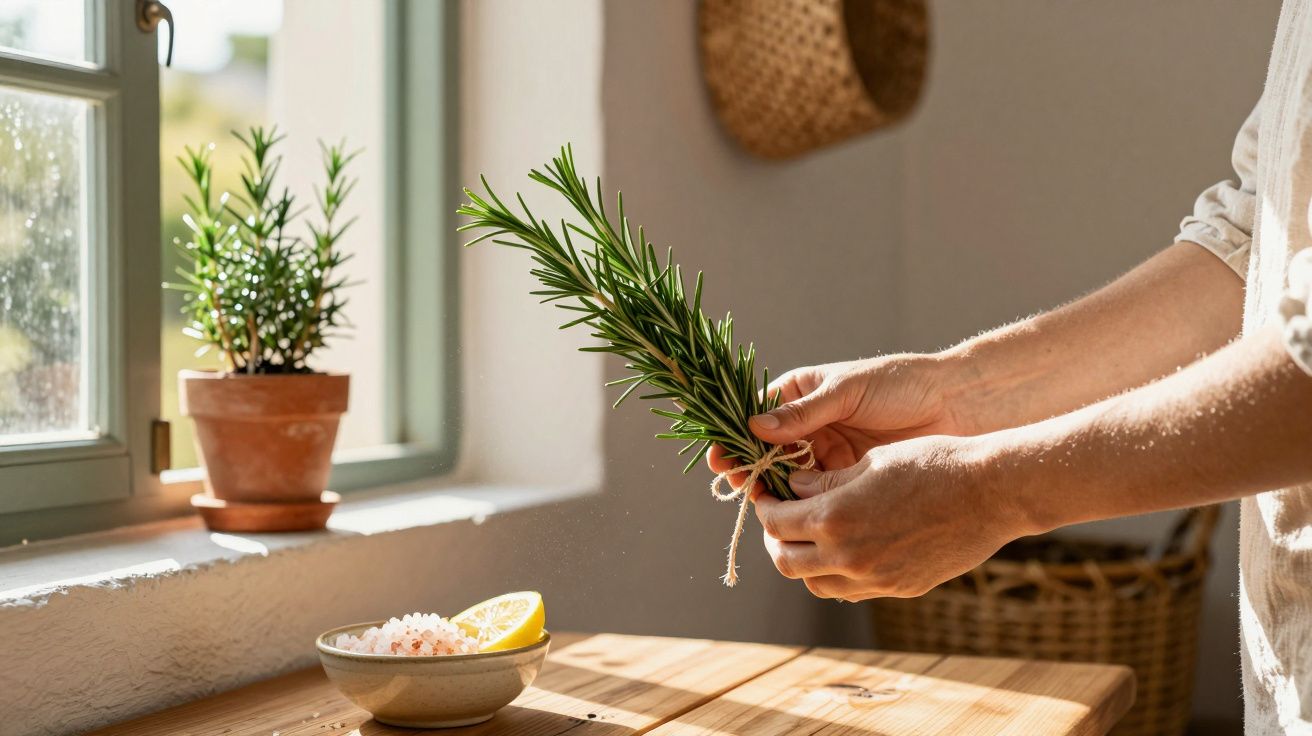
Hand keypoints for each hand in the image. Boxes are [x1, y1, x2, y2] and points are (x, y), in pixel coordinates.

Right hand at [707, 353, 970, 489]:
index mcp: (800, 395)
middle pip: (766, 452)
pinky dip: (804, 507)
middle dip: (750, 469)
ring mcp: (826, 454)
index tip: (721, 457)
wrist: (956, 406)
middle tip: (739, 486)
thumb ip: (804, 412)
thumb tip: (755, 426)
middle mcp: (807, 425)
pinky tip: (794, 518)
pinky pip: (816, 496)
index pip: (756, 417)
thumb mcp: (848, 391)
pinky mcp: (847, 480)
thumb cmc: (901, 384)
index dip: (736, 438)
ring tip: (764, 506)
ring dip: (775, 493)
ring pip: (788, 479)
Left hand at [753, 435, 1028, 599]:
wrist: (991, 492)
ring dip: (804, 562)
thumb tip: (792, 490)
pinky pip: (850, 591)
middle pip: (785, 561)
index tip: (768, 495)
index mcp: (834, 517)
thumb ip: (824, 481)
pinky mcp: (899, 588)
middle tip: (782, 520)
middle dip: (776, 538)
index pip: (775, 523)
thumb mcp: (870, 461)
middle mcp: (848, 556)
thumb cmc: (931, 462)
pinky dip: (837, 575)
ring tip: (811, 537)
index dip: (765, 507)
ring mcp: (874, 579)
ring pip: (815, 583)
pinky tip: (845, 550)